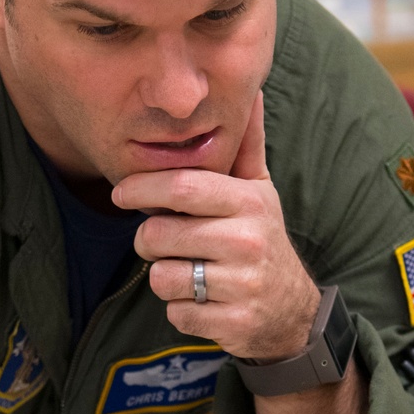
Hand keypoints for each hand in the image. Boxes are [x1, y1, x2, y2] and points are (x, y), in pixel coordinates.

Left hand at [115, 92, 319, 360]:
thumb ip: (246, 145)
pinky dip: (181, 311)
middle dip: (147, 239)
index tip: (120, 192)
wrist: (294, 313)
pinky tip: (204, 302)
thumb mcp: (261, 192)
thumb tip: (249, 89)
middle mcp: (248, 241)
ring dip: (165, 278)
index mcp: (249, 203)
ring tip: (189, 273)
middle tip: (159, 241)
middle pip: (160, 234)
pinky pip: (177, 314)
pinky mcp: (234, 324)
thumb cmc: (263, 242)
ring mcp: (242, 286)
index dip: (142, 187)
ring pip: (163, 278)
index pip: (183, 187)